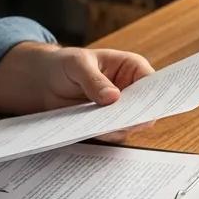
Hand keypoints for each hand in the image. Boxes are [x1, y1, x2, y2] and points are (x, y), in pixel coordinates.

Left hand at [0, 42, 154, 119]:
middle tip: (127, 120)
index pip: (151, 82)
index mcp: (131, 67)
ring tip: (106, 125)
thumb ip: (94, 80)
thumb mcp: (77, 65)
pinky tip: (94, 130)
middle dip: (138, 115)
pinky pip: (112, 133)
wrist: (43, 82)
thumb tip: (113, 97)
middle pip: (144, 106)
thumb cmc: (64, 64)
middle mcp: (130, 90)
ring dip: (120, 127)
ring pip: (130, 123)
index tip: (148, 106)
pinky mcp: (106, 124)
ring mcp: (119, 109)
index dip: (155, 94)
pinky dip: (105, 134)